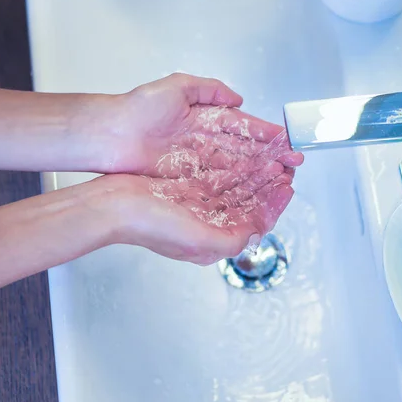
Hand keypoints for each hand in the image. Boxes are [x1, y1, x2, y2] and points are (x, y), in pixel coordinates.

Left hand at [87, 73, 303, 175]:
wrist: (109, 135)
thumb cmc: (138, 107)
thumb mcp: (176, 86)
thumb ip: (208, 89)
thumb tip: (238, 97)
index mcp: (204, 116)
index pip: (242, 125)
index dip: (264, 132)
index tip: (285, 139)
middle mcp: (203, 139)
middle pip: (243, 148)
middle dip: (269, 155)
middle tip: (293, 163)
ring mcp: (196, 160)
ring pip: (235, 166)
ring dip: (258, 172)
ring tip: (281, 177)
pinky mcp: (185, 178)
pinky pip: (216, 182)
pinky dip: (236, 185)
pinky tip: (254, 189)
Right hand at [100, 163, 294, 264]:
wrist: (113, 206)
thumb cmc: (149, 225)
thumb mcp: (198, 239)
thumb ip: (232, 240)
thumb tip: (256, 234)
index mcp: (212, 242)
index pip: (254, 225)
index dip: (274, 207)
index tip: (287, 188)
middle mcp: (206, 225)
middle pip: (247, 206)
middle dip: (267, 189)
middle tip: (284, 170)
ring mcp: (194, 207)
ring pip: (234, 191)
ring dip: (253, 177)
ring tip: (269, 162)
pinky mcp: (183, 190)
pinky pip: (216, 179)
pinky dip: (232, 171)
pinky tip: (241, 160)